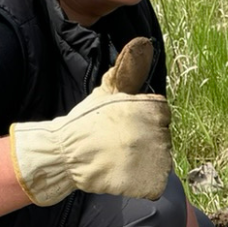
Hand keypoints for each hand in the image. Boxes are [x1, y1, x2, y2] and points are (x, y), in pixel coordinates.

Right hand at [10, 37, 171, 205]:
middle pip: (162, 139)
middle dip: (143, 141)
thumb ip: (129, 70)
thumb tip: (143, 41)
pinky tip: (122, 174)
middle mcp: (159, 133)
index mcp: (153, 108)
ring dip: (143, 162)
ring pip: (160, 161)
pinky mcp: (151, 182)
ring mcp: (156, 160)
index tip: (122, 126)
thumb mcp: (108, 92)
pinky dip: (142, 183)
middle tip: (117, 144)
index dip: (141, 121)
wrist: (65, 154)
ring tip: (118, 158)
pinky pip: (155, 184)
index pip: (161, 116)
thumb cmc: (86, 122)